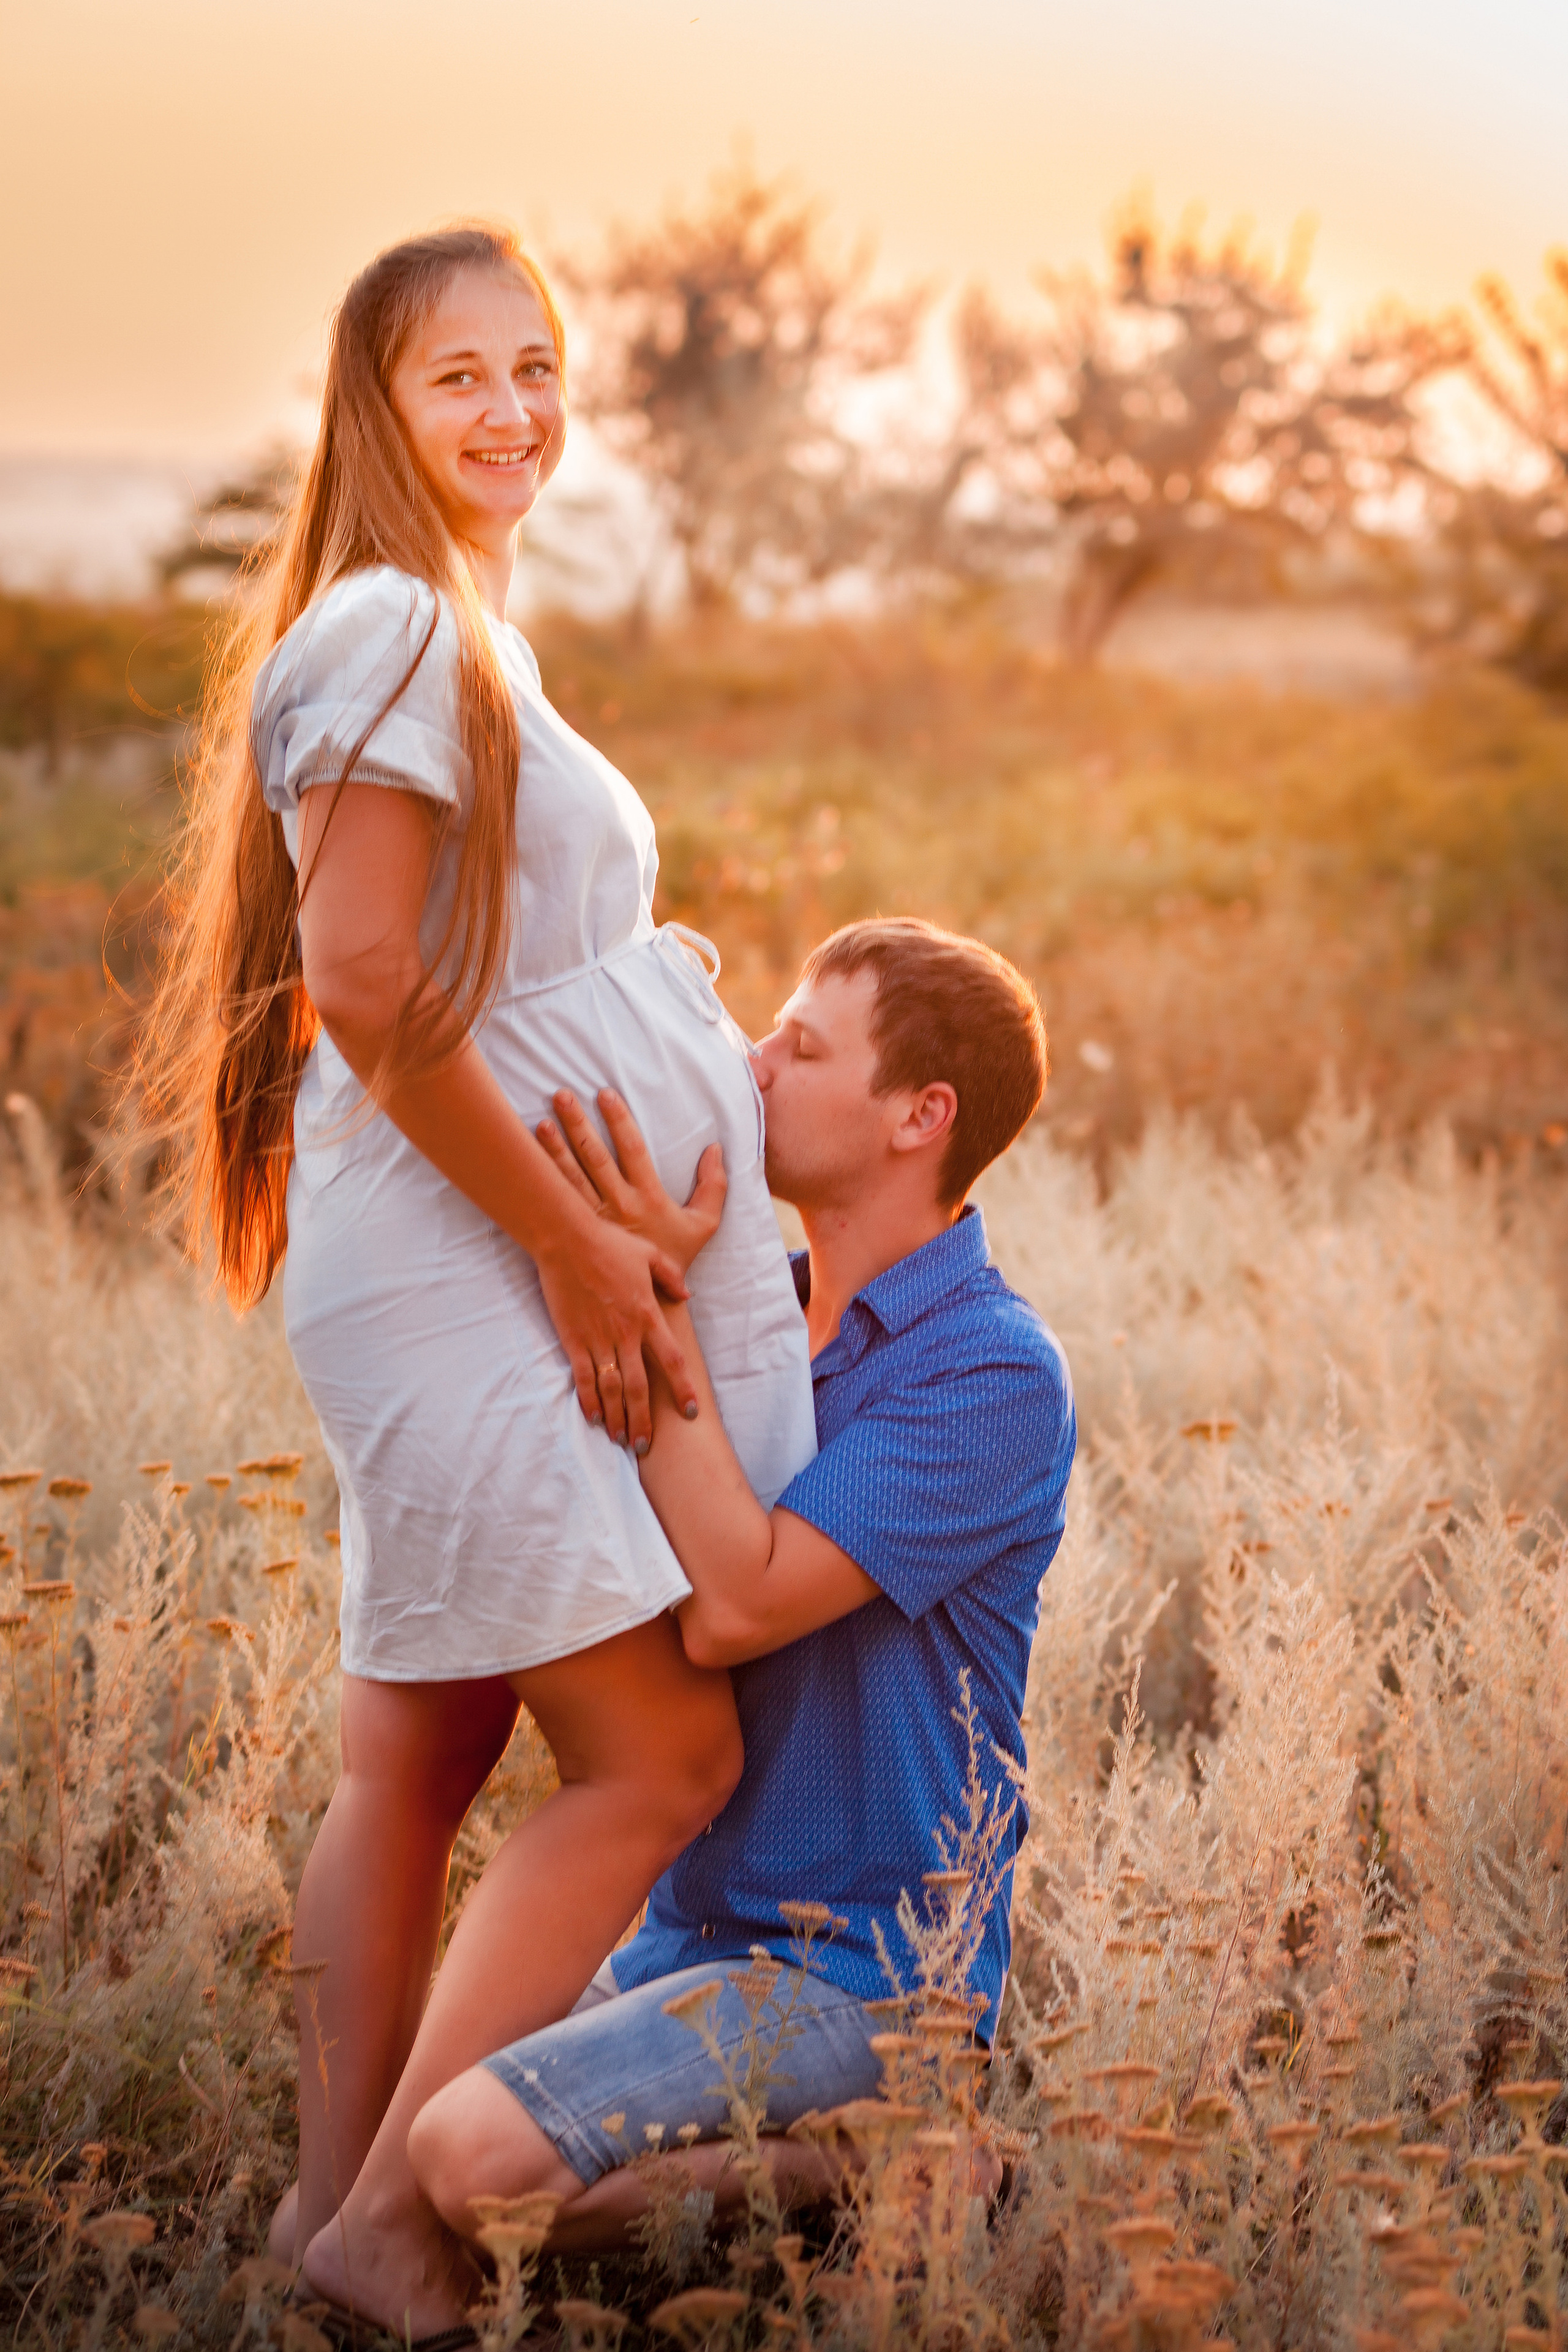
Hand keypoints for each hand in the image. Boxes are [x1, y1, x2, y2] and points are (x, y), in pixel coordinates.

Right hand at [534, 1213, 698, 1452]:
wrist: (567, 1239)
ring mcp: (597, 1338)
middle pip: (640, 1387)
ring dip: (617, 1417)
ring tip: (621, 1439)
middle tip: (646, 1445)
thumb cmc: (609, 1243)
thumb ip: (671, 1277)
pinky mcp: (573, 1339)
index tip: (691, 1411)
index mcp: (647, 1315)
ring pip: (612, 1389)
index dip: (682, 1388)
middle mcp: (625, 1333)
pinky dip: (588, 1400)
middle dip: (644, 1420)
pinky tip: (593, 1419)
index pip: (671, 1360)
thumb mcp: (651, 1255)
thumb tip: (688, 1295)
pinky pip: (582, 1377)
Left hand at [536, 1089, 727, 1276]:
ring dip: (555, 1148)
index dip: (619, 1120)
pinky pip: (562, 1200)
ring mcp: (597, 1220)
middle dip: (578, 1124)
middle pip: (595, 1157)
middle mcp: (619, 1205)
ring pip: (572, 1177)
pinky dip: (548, 1178)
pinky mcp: (581, 1232)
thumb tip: (716, 1148)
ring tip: (541, 1121)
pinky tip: (533, 1159)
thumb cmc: (678, 1259)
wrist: (650, 1301)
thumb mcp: (704, 1224)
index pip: (632, 1149)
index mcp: (648, 1198)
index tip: (605, 1094)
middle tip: (562, 1096)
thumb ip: (714, 1185)